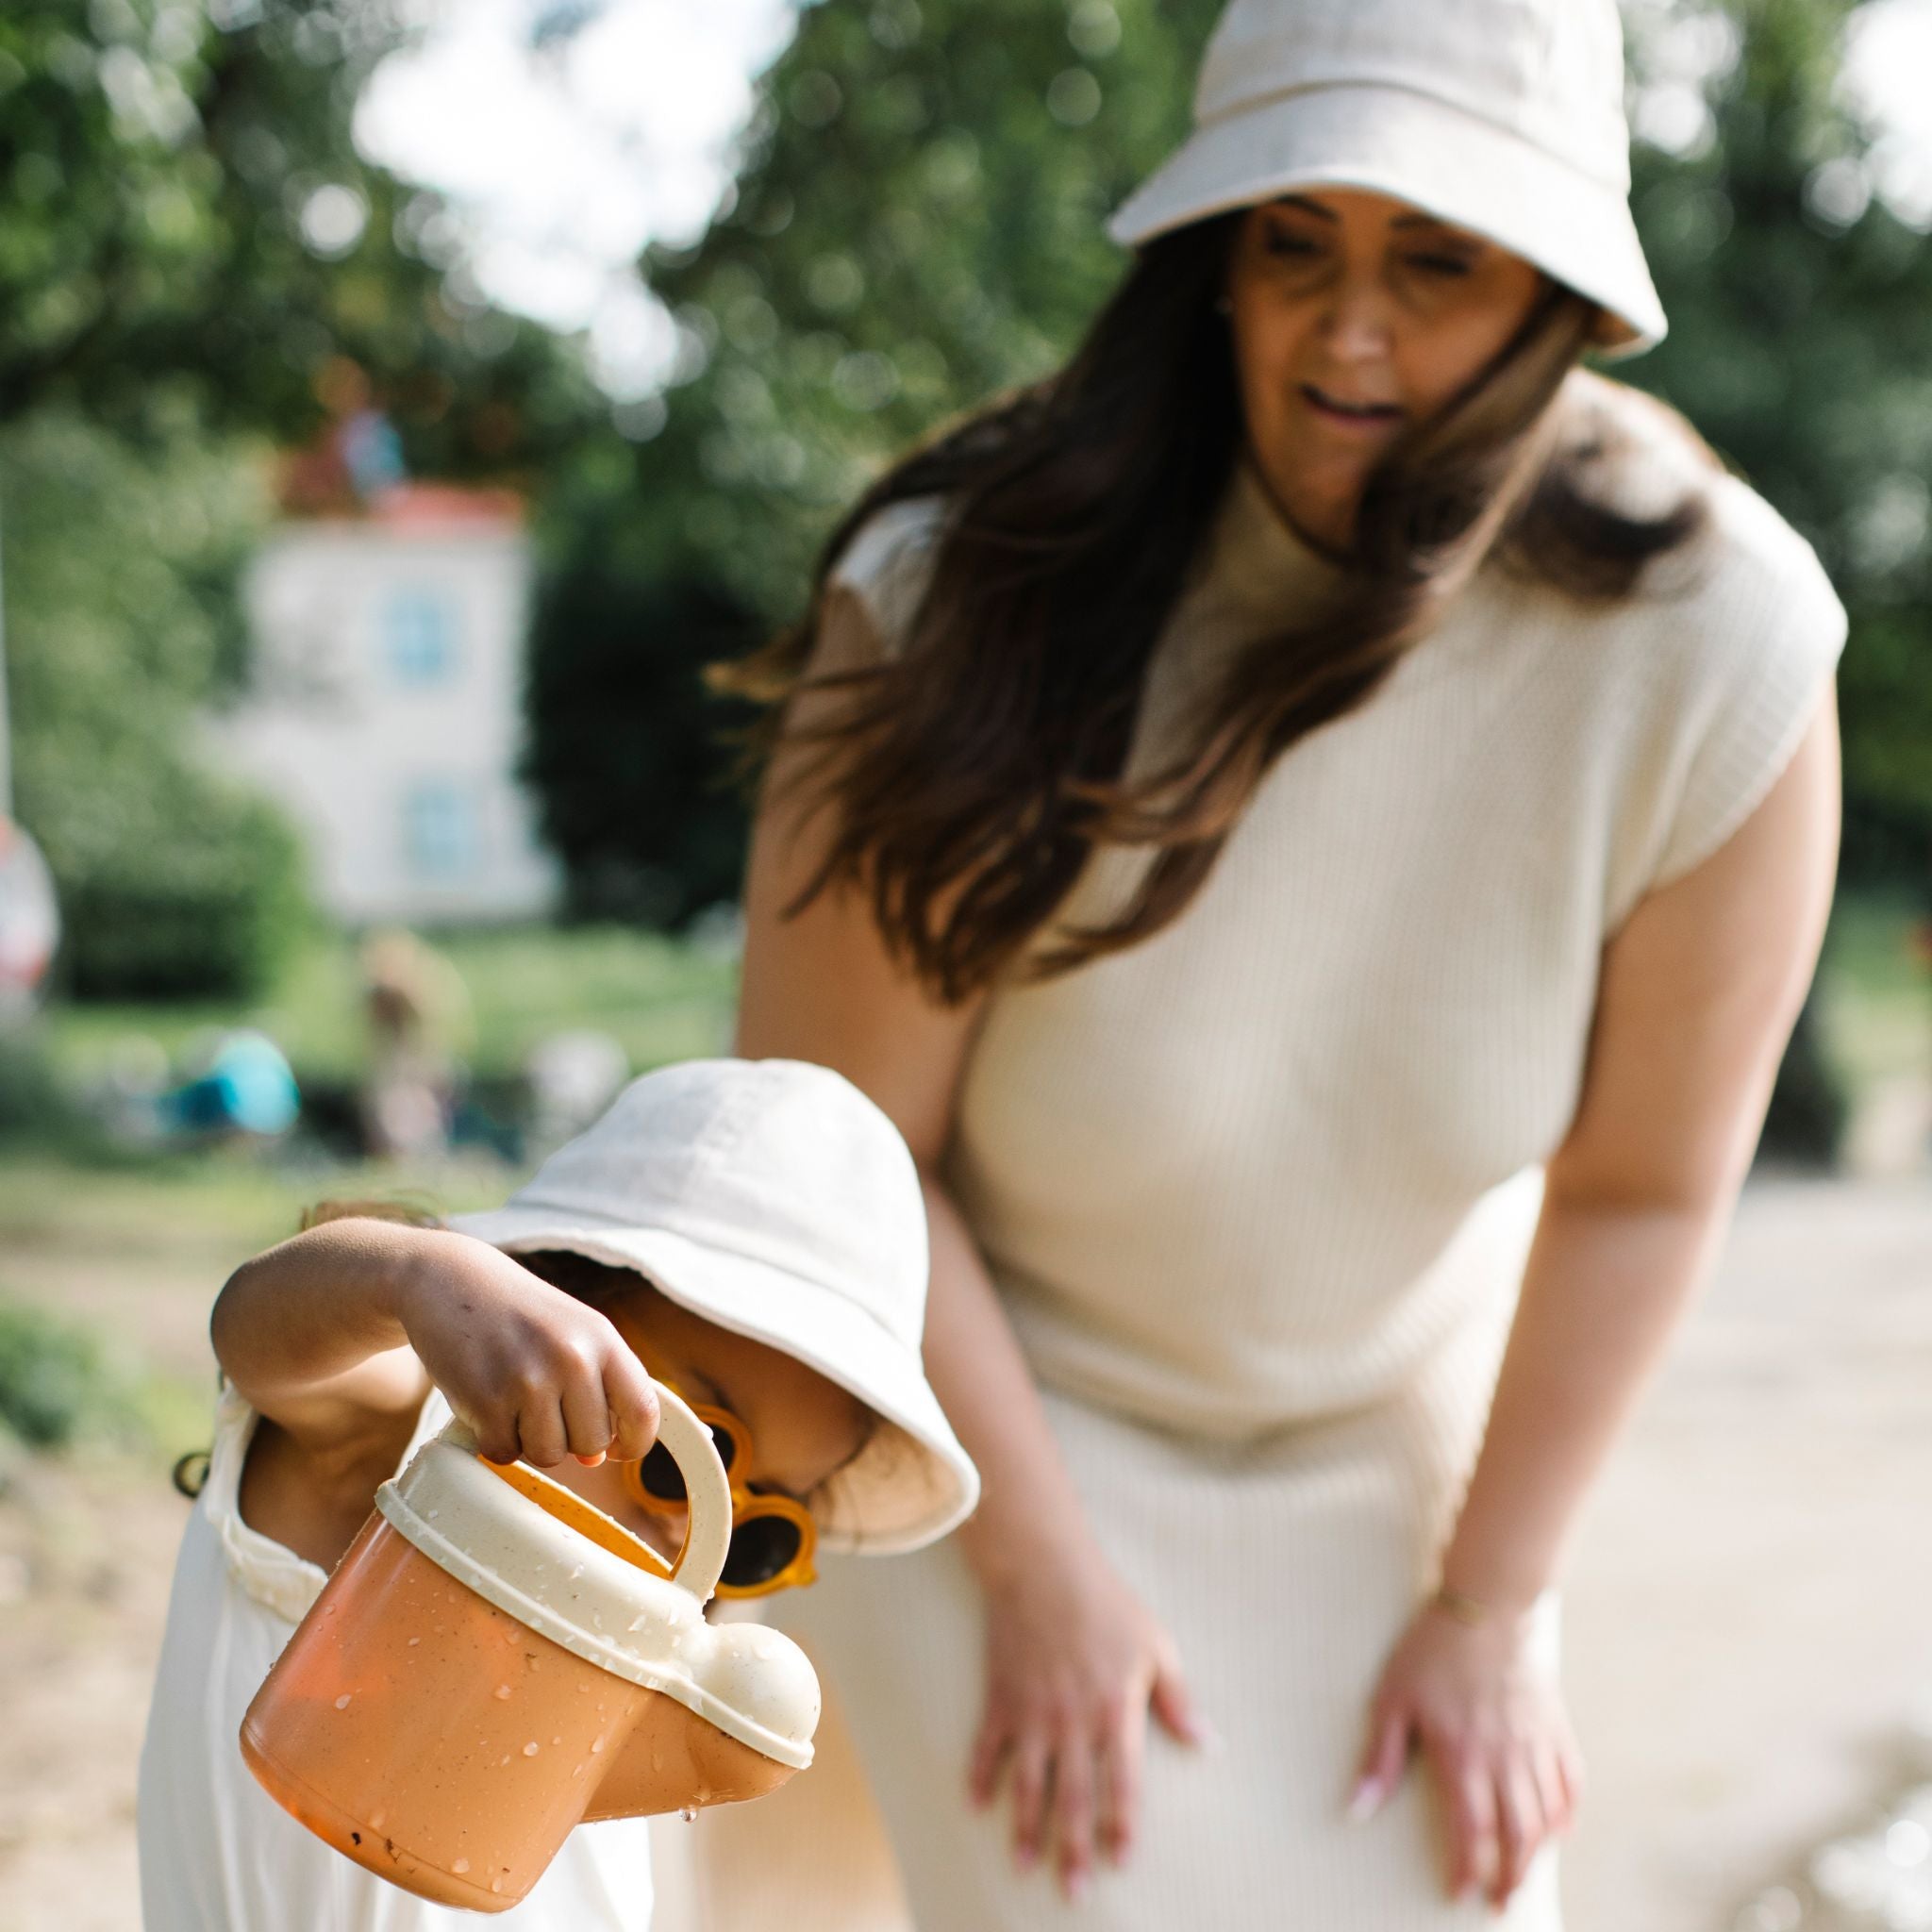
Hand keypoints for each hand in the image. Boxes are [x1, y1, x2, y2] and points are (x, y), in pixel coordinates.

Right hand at [397, 1233, 659, 1469]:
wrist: (449, 1281)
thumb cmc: (517, 1312)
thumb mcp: (572, 1331)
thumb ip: (596, 1388)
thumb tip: (596, 1459)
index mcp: (602, 1338)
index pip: (643, 1411)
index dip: (634, 1443)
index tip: (616, 1450)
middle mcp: (571, 1358)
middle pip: (592, 1444)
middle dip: (570, 1439)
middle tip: (544, 1407)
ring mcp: (529, 1380)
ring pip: (549, 1455)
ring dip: (530, 1440)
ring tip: (514, 1399)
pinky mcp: (486, 1400)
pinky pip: (505, 1453)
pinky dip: (494, 1438)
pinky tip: (487, 1402)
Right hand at [969, 1537, 1209, 1902]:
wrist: (1042, 1566)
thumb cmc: (1106, 1604)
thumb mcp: (1155, 1646)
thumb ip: (1177, 1699)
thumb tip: (1208, 1743)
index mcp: (1114, 1711)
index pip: (1121, 1785)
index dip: (1122, 1826)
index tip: (1120, 1861)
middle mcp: (1071, 1722)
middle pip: (1072, 1798)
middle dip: (1072, 1849)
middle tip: (1072, 1893)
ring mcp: (1031, 1713)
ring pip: (1027, 1784)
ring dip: (1025, 1829)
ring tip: (1023, 1868)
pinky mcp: (1000, 1698)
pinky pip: (987, 1747)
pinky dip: (981, 1777)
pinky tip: (978, 1807)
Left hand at [1349, 1595, 1582, 1910]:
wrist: (1487, 1605)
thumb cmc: (1432, 1649)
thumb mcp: (1393, 1698)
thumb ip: (1381, 1758)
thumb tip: (1357, 1809)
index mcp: (1464, 1755)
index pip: (1470, 1831)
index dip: (1467, 1868)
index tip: (1459, 1892)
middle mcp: (1507, 1758)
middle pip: (1516, 1836)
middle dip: (1508, 1877)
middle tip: (1500, 1903)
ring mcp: (1537, 1744)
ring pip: (1547, 1817)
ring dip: (1536, 1854)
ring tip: (1523, 1875)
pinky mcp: (1556, 1727)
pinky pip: (1570, 1784)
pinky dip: (1566, 1813)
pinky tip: (1556, 1829)